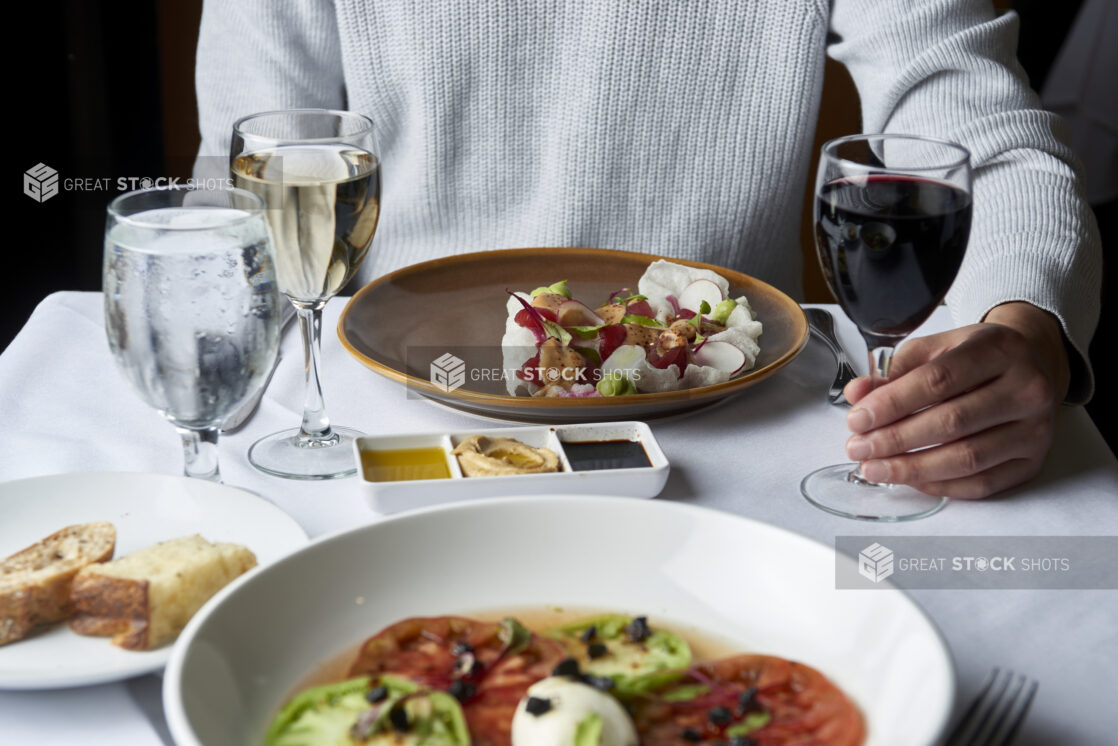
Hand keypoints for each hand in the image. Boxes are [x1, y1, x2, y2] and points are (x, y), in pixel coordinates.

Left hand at [842, 302, 1069, 498]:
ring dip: (912, 468)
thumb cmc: (974, 357)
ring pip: (967, 459)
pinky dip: (939, 485)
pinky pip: (982, 483)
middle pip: (952, 422)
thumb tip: (858, 394)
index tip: (857, 419)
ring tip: (874, 468)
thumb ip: (895, 370)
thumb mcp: (936, 349)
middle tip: (858, 448)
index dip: (892, 403)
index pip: (938, 380)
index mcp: (999, 349)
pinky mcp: (1034, 461)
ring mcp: (1036, 428)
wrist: (1030, 367)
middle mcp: (1027, 388)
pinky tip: (909, 479)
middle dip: (895, 439)